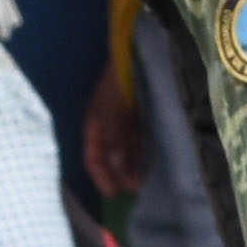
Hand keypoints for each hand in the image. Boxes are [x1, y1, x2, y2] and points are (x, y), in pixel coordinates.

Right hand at [82, 59, 143, 195]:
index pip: (93, 158)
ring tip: (145, 183)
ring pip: (125, 149)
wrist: (134, 51)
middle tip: (135, 192)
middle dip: (119, 175)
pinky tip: (153, 163)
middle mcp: (106, 125)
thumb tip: (119, 171)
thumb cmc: (119, 82)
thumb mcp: (114, 113)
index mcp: (93, 124)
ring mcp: (122, 119)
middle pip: (110, 157)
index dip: (101, 177)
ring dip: (132, 166)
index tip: (114, 195)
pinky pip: (138, 138)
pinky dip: (143, 152)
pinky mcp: (138, 114)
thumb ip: (115, 141)